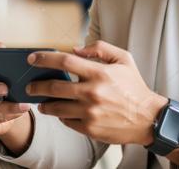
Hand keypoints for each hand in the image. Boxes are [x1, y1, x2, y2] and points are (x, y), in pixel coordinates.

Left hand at [27, 41, 167, 145]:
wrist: (148, 118)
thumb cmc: (134, 87)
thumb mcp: (124, 59)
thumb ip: (100, 48)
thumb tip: (75, 49)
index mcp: (99, 73)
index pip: (64, 61)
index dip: (44, 58)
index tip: (32, 59)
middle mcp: (92, 93)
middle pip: (53, 87)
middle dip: (36, 86)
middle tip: (30, 85)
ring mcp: (89, 113)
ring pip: (55, 108)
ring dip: (44, 104)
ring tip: (41, 102)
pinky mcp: (89, 128)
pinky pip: (66, 121)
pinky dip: (61, 116)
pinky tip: (61, 112)